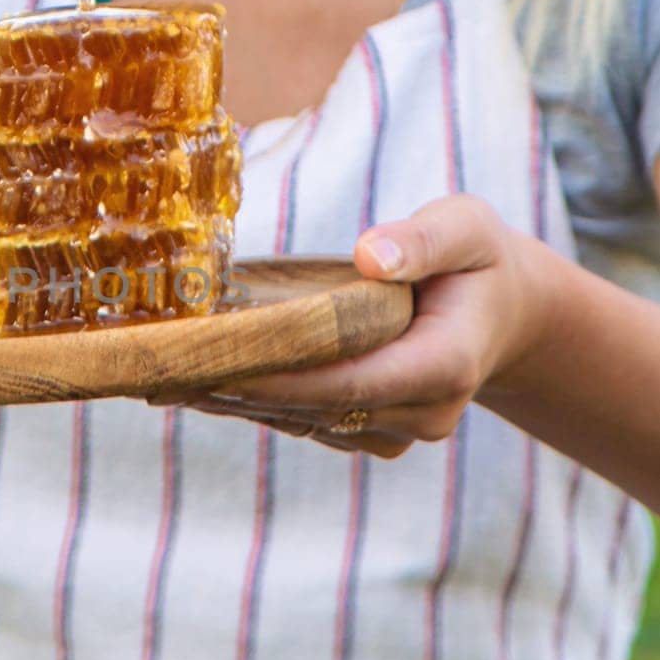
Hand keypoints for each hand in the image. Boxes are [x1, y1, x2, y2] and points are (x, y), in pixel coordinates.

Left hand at [148, 195, 555, 458]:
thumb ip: (424, 239)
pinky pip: (304, 421)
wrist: (500, 312)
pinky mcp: (369, 431)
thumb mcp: (466, 228)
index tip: (216, 365)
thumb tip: (373, 256)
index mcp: (445, 365)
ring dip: (234, 401)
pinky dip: (254, 402)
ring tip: (159, 377)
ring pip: (302, 420)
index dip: (282, 377)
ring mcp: (396, 431)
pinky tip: (197, 380)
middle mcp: (421, 413)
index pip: (351, 380)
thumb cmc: (475, 260)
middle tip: (159, 371)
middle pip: (315, 407)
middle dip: (238, 389)